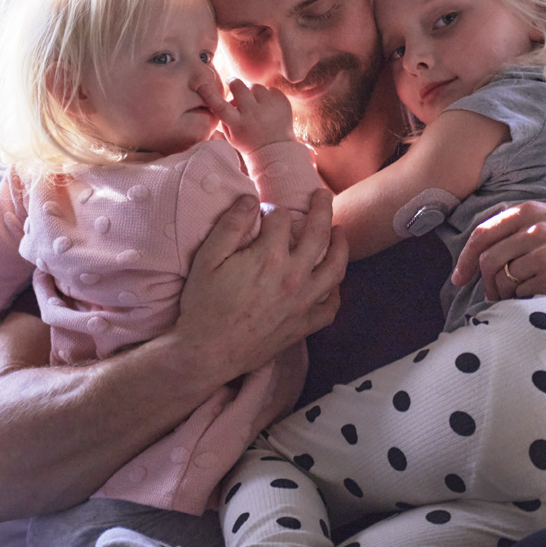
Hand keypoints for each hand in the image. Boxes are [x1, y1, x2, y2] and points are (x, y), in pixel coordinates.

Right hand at [172, 189, 346, 378]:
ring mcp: (302, 303)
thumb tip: (250, 199)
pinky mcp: (303, 325)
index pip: (282, 219)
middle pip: (318, 233)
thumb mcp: (207, 258)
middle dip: (322, 208)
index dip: (272, 210)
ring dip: (341, 245)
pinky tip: (333, 282)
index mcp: (269, 257)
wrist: (208, 352)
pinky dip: (335, 293)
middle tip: (323, 194)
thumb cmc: (204, 305)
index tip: (264, 213)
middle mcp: (293, 277)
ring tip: (339, 231)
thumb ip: (230, 225)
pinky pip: (330, 307)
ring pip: (335, 268)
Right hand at [204, 78, 296, 154]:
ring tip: (254, 103)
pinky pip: (270, 89)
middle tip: (231, 82)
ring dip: (251, 92)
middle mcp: (254, 114)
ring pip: (255, 86)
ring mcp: (270, 107)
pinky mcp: (282, 102)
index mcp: (238, 124)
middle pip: (239, 87)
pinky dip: (266, 95)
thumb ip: (224, 117)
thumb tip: (221, 96)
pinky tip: (267, 107)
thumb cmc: (249, 141)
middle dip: (233, 82)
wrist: (276, 149)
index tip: (202, 85)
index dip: (209, 94)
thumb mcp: (231, 135)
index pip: (220, 107)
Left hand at [451, 201, 545, 303]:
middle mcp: (536, 230)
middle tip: (489, 295)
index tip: (459, 276)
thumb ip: (524, 222)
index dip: (466, 258)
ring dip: (503, 295)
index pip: (483, 234)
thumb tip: (488, 238)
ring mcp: (545, 254)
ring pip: (503, 280)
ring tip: (516, 298)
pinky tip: (535, 299)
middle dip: (483, 282)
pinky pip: (522, 294)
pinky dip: (522, 301)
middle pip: (488, 260)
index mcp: (532, 212)